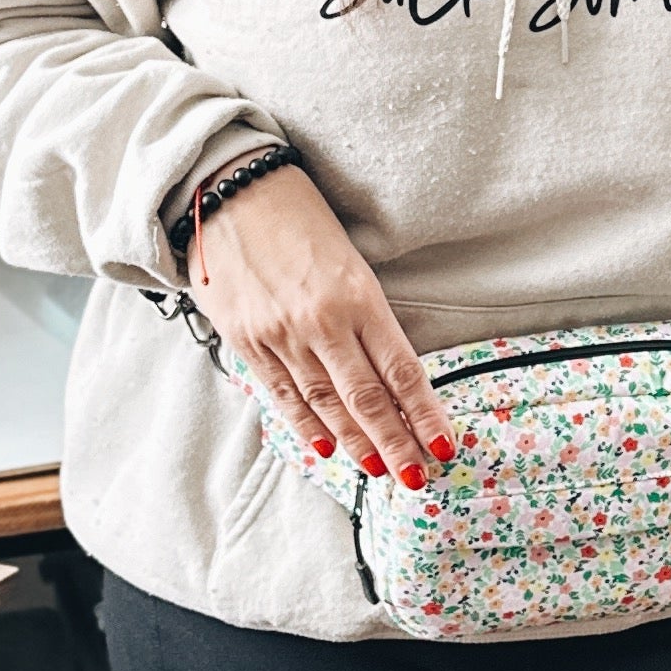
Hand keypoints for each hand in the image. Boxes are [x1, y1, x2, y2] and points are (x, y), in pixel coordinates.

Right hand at [189, 163, 456, 489]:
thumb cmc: (298, 216)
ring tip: (379, 471)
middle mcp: (321, 322)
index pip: (401, 371)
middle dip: (396, 443)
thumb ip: (367, 313)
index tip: (443, 446)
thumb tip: (390, 370)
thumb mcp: (349, 257)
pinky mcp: (246, 341)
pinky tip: (324, 449)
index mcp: (357, 296)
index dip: (424, 414)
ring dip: (355, 443)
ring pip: (325, 404)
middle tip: (416, 478)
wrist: (227, 192)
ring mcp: (280, 335)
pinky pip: (281, 395)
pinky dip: (304, 426)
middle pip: (367, 399)